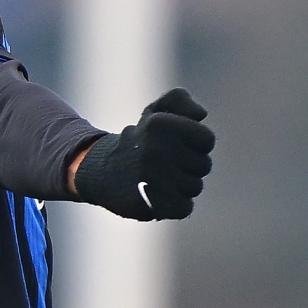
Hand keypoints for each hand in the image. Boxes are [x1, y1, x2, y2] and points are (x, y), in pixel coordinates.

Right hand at [71, 88, 213, 219]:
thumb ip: (179, 99)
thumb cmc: (139, 140)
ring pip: (195, 187)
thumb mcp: (155, 111)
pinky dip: (175, 205)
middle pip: (203, 165)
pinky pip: (185, 207)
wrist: (100, 171)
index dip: (195, 144)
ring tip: (159, 179)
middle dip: (188, 166)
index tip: (176, 145)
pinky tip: (159, 196)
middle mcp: (156, 149)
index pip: (207, 140)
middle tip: (163, 163)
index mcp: (160, 124)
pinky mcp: (151, 204)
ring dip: (181, 186)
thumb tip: (201, 114)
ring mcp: (153, 178)